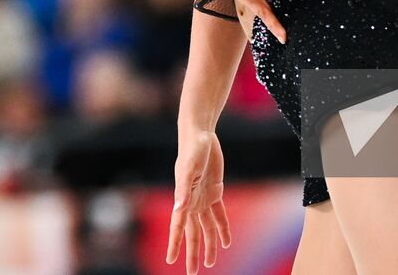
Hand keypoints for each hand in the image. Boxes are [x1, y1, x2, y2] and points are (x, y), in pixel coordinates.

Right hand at [168, 128, 231, 272]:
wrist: (201, 135)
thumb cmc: (192, 149)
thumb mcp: (188, 167)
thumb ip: (183, 188)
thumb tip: (179, 208)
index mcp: (183, 198)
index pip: (178, 226)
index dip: (175, 244)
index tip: (171, 261)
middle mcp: (192, 202)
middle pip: (193, 233)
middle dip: (193, 253)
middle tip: (193, 273)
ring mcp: (203, 198)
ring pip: (206, 228)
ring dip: (209, 245)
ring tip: (210, 262)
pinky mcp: (214, 191)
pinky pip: (219, 215)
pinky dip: (222, 228)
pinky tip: (226, 241)